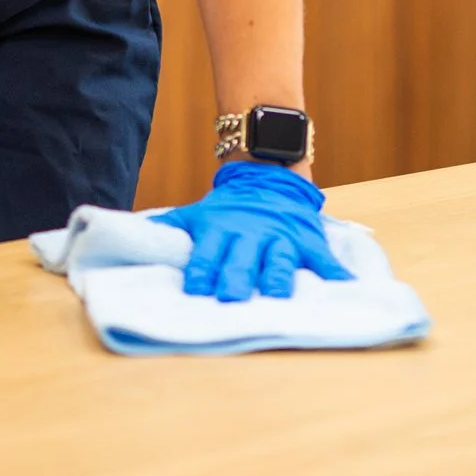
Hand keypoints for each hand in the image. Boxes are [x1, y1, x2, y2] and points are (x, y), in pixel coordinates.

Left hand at [154, 160, 352, 300]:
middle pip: (241, 260)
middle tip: (230, 299)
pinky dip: (335, 272)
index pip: (206, 255)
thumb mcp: (197, 213)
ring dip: (277, 277)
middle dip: (235, 279)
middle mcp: (251, 235)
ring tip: (277, 294)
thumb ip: (169, 228)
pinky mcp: (306, 239)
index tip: (194, 291)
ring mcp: (281, 237)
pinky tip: (343, 285)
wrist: (268, 175)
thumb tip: (132, 238)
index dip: (200, 272)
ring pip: (279, 259)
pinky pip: (323, 258)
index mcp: (221, 231)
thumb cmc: (227, 207)